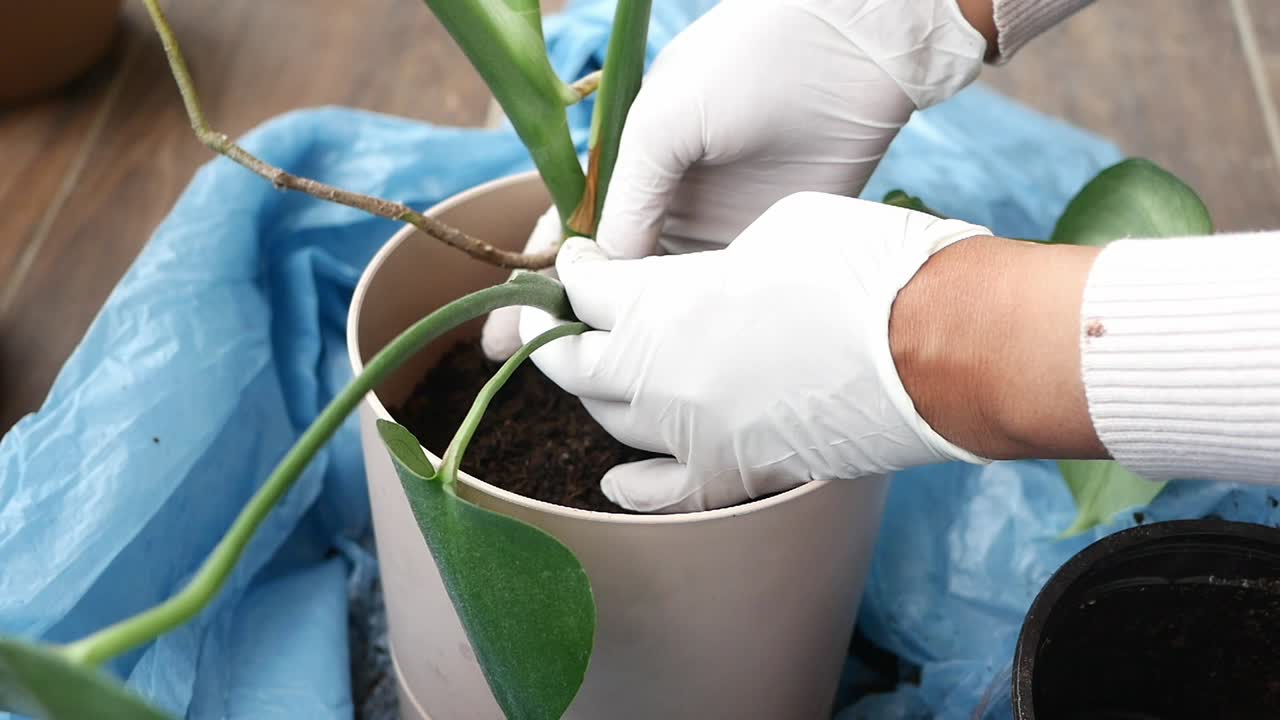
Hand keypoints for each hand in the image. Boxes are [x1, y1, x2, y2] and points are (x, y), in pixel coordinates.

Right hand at [484, 0, 985, 359]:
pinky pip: (712, 299)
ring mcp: (710, 230)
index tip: (503, 335)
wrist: (844, 49)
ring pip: (654, 298)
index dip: (533, 285)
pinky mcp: (760, 247)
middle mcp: (662, 204)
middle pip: (604, 277)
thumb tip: (600, 275)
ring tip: (595, 385)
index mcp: (628, 166)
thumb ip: (628, 199)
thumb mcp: (662, 122)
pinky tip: (667, 368)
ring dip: (625, 338)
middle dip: (566, 323)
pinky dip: (686, 332)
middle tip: (533, 368)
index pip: (567, 236)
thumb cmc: (742, 66)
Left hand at [520, 193, 990, 511]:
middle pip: (578, 363)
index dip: (573, 274)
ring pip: (616, 421)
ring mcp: (697, 432)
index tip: (579, 263)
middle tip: (549, 315)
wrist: (941, 342)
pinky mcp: (742, 470)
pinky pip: (670, 493)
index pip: (586, 292)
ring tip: (593, 369)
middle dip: (555, 333)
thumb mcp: (774, 227)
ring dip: (598, 391)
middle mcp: (663, 376)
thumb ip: (713, 260)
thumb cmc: (864, 264)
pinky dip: (638, 488)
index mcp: (664, 303)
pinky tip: (616, 481)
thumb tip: (702, 282)